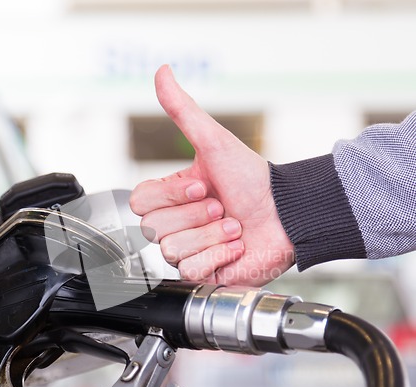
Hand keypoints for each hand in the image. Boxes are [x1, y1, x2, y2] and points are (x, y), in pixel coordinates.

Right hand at [130, 65, 294, 285]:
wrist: (286, 213)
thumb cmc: (252, 179)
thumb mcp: (214, 142)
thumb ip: (183, 111)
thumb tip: (162, 72)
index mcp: (172, 197)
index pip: (139, 202)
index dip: (171, 196)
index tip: (203, 185)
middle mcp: (175, 224)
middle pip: (154, 229)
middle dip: (196, 216)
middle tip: (222, 206)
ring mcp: (188, 250)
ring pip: (172, 250)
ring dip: (211, 236)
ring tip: (234, 226)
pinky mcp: (202, 273)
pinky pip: (192, 270)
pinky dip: (219, 257)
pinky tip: (235, 247)